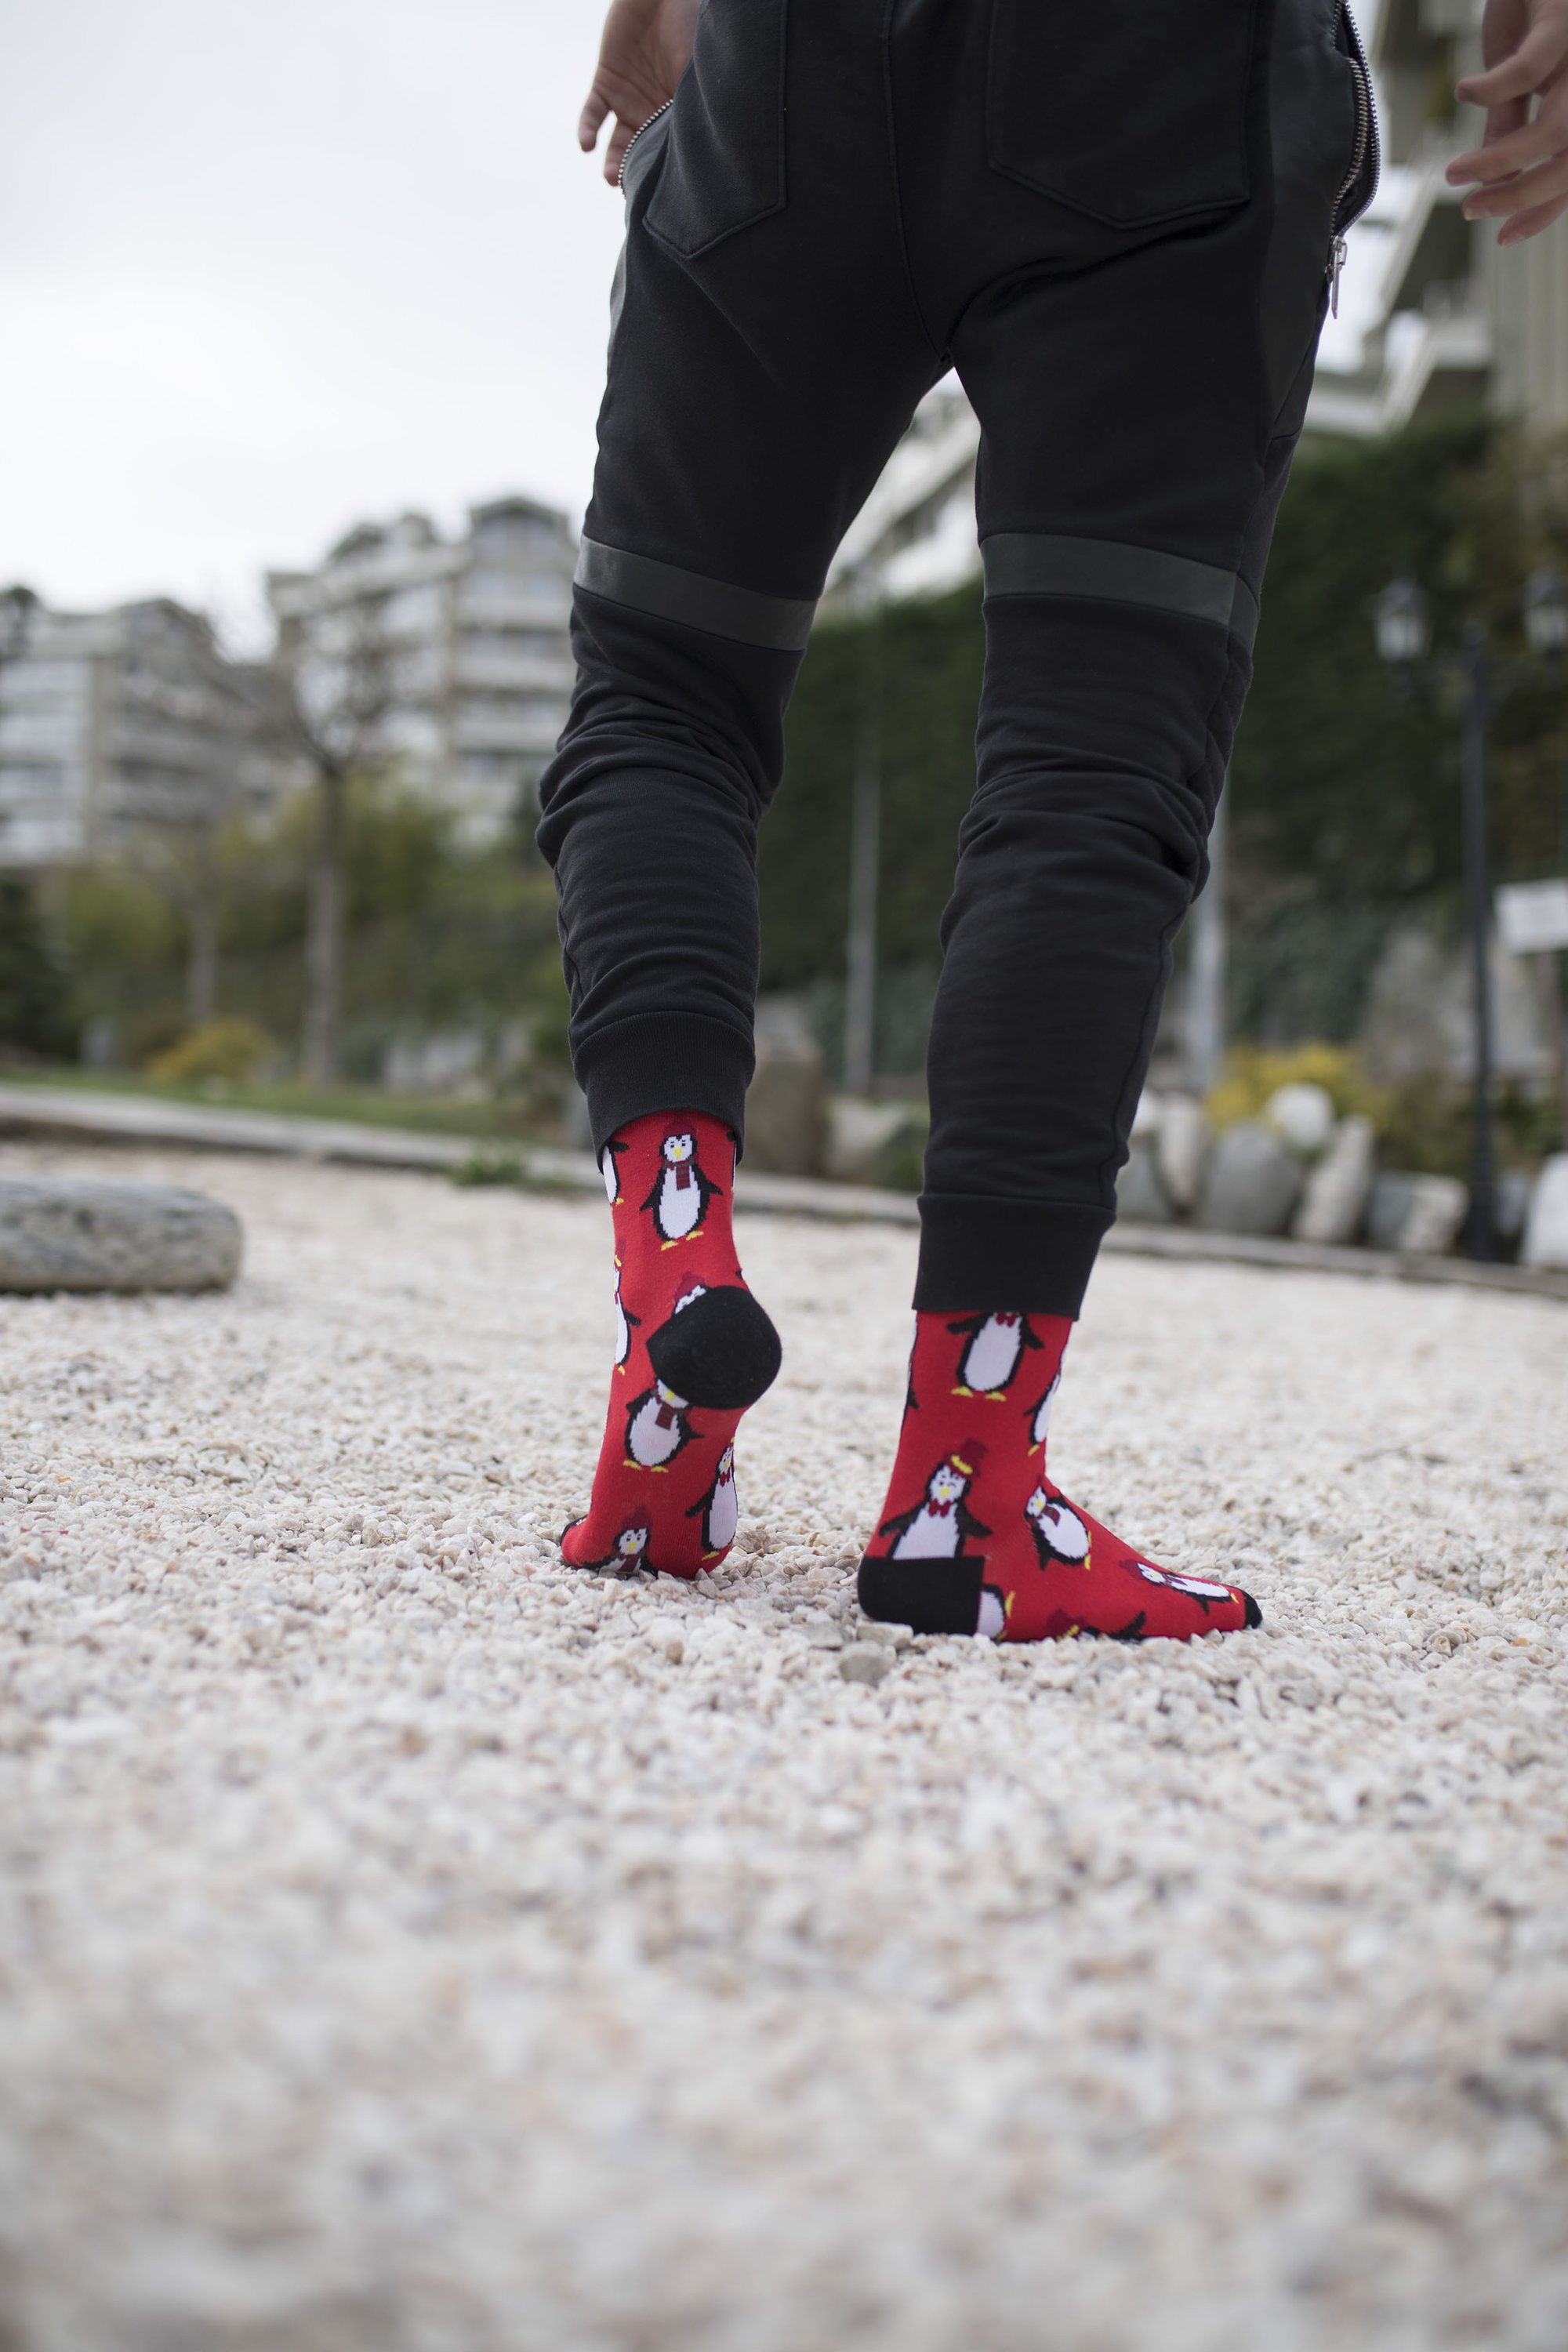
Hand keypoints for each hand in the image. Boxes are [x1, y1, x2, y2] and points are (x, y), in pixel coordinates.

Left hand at [578, 0, 699, 185]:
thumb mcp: (696, 69)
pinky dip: (587, 129)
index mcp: (679, 111)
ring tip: (611, 176)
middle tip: (633, 189)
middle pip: (643, 151)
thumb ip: (695, 103)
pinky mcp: (605, 83)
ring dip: (614, 160)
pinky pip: (593, 113)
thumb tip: (700, 143)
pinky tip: (586, 145)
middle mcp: (652, 111)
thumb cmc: (688, 25)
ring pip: (618, 140)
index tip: (665, 190)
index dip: (667, 169)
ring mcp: (628, 99)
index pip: (671, 148)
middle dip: (638, 172)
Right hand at [1446, 0, 1567, 242]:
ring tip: (1455, 172)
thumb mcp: (1521, 70)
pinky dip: (1491, 89)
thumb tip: (1493, 172)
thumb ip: (1511, 121)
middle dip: (1520, 194)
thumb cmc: (1536, 4)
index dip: (1541, 211)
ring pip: (1554, 129)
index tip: (1503, 237)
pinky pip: (1528, 70)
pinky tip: (1463, 94)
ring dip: (1500, 159)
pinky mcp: (1559, 22)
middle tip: (1472, 209)